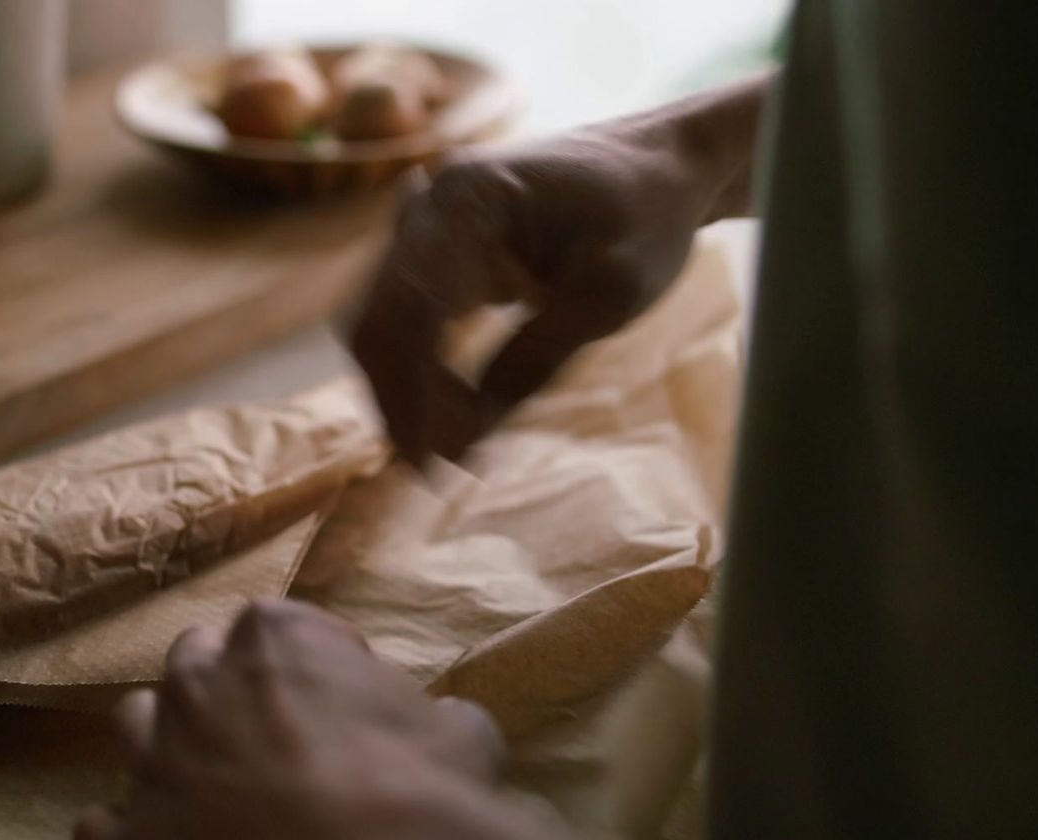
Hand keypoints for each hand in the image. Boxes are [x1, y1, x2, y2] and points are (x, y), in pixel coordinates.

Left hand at [73, 601, 504, 839]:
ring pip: (134, 729)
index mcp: (274, 638)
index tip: (339, 702)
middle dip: (225, 695)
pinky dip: (129, 839)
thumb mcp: (459, 735)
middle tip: (268, 742)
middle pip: (194, 666)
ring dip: (166, 750)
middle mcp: (197, 684)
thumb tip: (445, 724)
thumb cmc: (425, 799)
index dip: (314, 667)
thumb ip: (432, 715)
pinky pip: (102, 828)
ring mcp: (152, 762)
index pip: (280, 628)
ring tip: (209, 791)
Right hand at [349, 126, 712, 463]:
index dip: (412, 393)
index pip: (413, 306)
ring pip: (382, 327)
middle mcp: (429, 205)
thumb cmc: (646, 219)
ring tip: (457, 451)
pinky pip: (406, 322)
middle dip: (402, 402)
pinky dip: (422, 374)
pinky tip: (456, 416)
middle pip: (379, 320)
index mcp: (469, 197)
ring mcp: (425, 228)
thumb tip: (463, 443)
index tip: (431, 463)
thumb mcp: (608, 297)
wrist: (659, 167)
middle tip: (439, 473)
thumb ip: (533, 362)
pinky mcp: (435, 254)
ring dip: (408, 393)